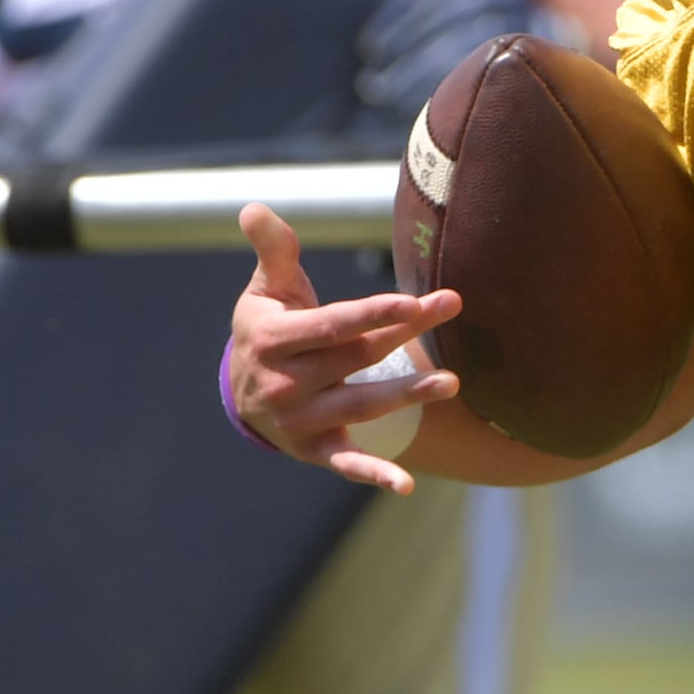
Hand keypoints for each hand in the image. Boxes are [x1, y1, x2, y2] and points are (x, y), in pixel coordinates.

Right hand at [225, 206, 460, 494]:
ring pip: (361, 406)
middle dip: (405, 332)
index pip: (332, 326)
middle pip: (356, 357)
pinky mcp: (316, 451)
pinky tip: (407, 485)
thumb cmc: (269, 327)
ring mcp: (301, 421)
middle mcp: (285, 384)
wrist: (242, 392)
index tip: (414, 300)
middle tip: (450, 304)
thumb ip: (272, 250)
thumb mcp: (266, 289)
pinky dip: (374, 476)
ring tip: (451, 382)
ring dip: (405, 395)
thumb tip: (253, 207)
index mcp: (273, 341)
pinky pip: (347, 464)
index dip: (373, 313)